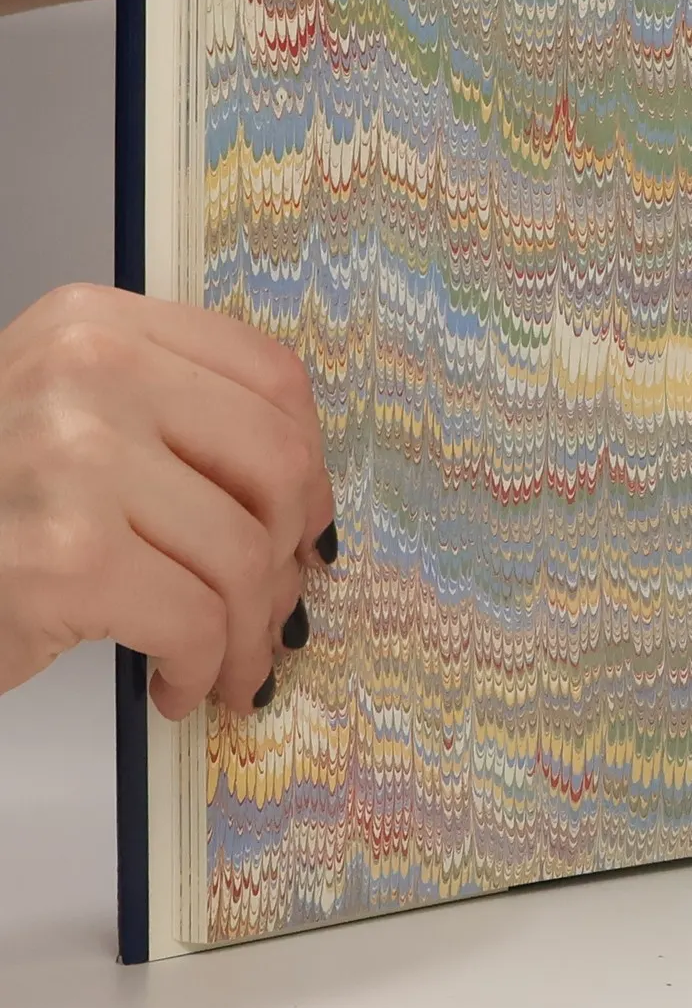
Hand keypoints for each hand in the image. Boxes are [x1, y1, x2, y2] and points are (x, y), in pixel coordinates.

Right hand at [0, 285, 335, 715]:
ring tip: (231, 662)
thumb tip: (302, 502)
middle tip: (276, 606)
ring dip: (251, 630)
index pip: (270, 376)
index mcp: (95, 324)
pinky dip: (204, 668)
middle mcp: (88, 372)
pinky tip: (177, 683)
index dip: (310, 460)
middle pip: (277, 462)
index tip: (306, 517)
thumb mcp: (65, 418)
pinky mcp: (64, 558)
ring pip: (244, 554)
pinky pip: (196, 621)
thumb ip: (173, 424)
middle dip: (290, 552)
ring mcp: (74, 460)